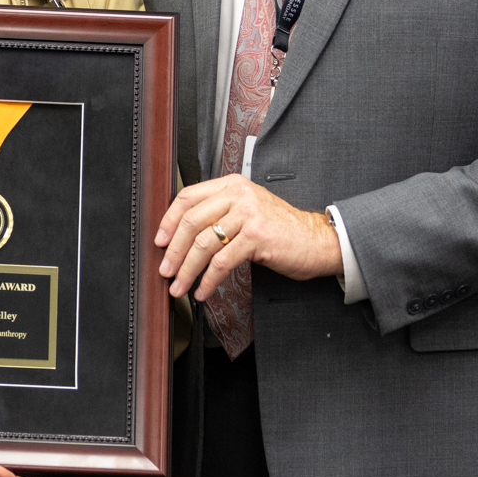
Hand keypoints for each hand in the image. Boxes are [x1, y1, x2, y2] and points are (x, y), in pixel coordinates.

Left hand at [155, 175, 341, 302]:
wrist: (317, 240)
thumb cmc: (280, 228)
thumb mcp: (248, 209)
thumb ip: (220, 213)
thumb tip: (182, 235)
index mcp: (232, 185)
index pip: (188, 197)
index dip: (169, 221)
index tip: (160, 241)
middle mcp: (238, 195)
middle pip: (191, 221)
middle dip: (174, 251)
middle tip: (165, 270)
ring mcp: (248, 215)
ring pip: (204, 244)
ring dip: (187, 270)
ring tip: (180, 286)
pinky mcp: (256, 237)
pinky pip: (222, 262)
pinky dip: (208, 281)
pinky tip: (203, 291)